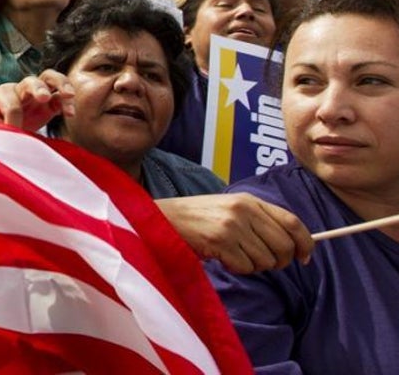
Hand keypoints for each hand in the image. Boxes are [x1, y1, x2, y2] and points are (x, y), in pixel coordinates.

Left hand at [0, 70, 74, 132]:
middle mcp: (20, 90)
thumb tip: (6, 134)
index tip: (12, 134)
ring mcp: (36, 95)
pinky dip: (67, 103)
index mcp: (1, 94)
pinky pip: (60, 99)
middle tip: (43, 98)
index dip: (13, 121)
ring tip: (69, 95)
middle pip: (31, 80)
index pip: (12, 105)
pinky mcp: (48, 105)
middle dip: (37, 88)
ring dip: (61, 84)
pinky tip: (70, 114)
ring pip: (50, 79)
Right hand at [155, 193, 312, 273]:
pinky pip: (245, 267)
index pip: (293, 222)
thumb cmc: (198, 219)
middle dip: (278, 262)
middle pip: (284, 246)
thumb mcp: (231, 210)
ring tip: (233, 255)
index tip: (305, 257)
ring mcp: (232, 225)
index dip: (305, 243)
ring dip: (253, 265)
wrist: (162, 218)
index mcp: (250, 200)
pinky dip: (236, 268)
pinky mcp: (220, 241)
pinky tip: (221, 257)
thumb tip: (294, 246)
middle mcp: (244, 210)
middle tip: (262, 263)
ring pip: (265, 260)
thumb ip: (259, 221)